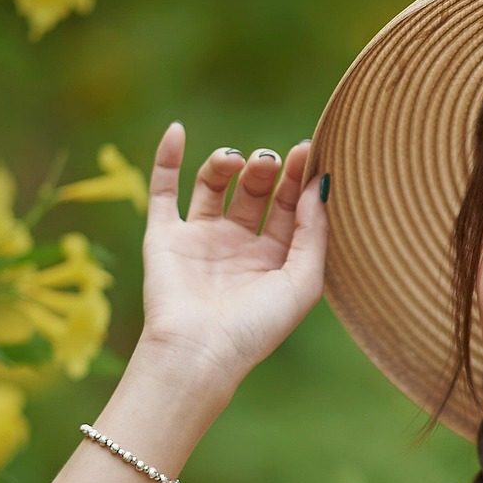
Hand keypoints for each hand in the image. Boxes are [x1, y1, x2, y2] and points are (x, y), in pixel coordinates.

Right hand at [135, 122, 328, 383]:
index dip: (298, 176)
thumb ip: (314, 233)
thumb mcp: (303, 282)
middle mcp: (237, 245)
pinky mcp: (164, 237)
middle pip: (255, 190)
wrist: (199, 351)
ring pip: (214, 184)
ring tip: (238, 162)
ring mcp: (199, 239)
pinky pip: (162, 190)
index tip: (306, 151)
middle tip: (270, 161)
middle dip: (266, 169)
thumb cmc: (257, 327)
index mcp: (274, 258)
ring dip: (227, 162)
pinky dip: (167, 158)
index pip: (289, 205)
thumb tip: (320, 184)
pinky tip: (177, 130)